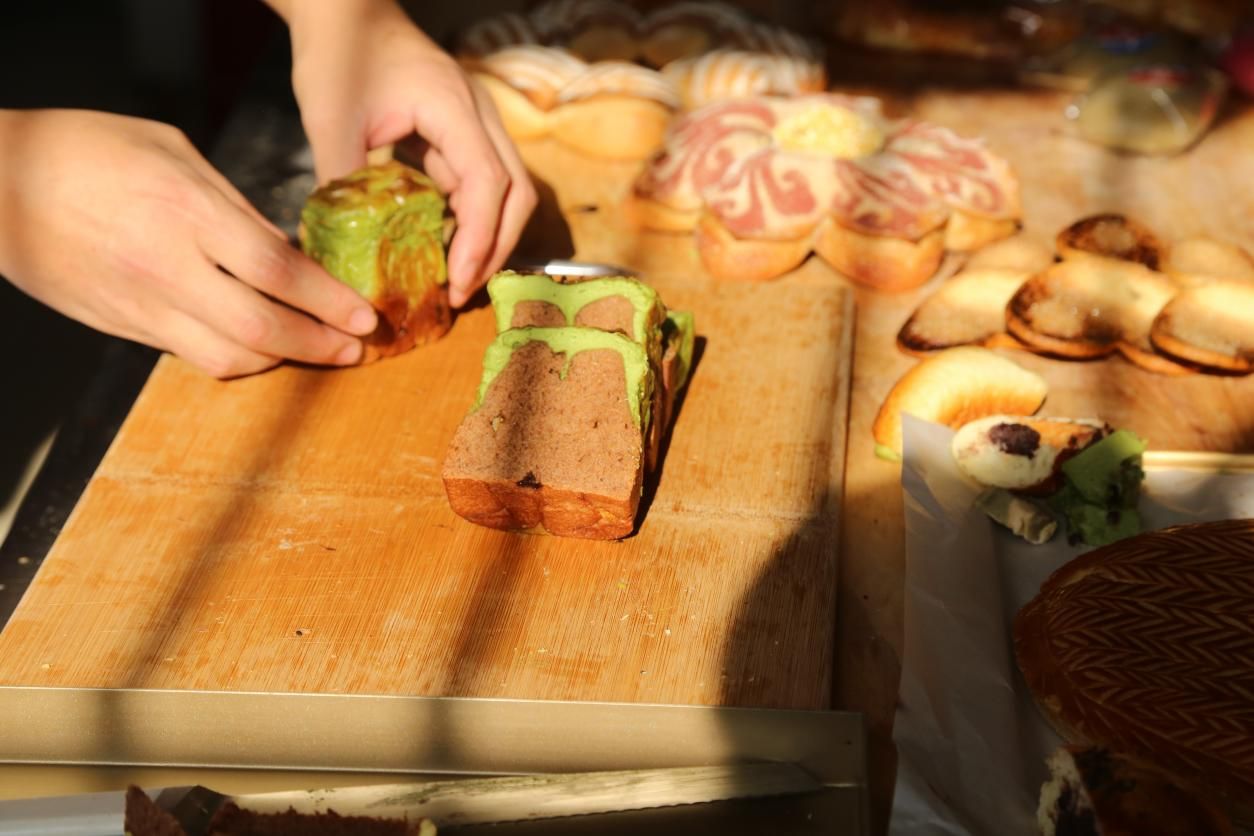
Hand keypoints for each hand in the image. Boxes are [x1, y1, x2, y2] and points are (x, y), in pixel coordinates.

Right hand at [0, 109, 378, 377]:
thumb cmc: (84, 150)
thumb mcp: (173, 151)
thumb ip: (234, 204)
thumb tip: (286, 247)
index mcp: (185, 212)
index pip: (278, 273)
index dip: (329, 301)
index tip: (363, 314)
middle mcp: (166, 267)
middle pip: (262, 328)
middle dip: (320, 344)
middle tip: (355, 347)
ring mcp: (141, 305)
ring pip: (228, 357)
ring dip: (282, 361)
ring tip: (317, 351)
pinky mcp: (123, 327)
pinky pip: (191, 357)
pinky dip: (236, 358)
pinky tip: (260, 348)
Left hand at [278, 0, 536, 306]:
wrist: (346, 13)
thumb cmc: (338, 55)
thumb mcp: (330, 119)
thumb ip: (342, 182)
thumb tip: (345, 251)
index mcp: (453, 108)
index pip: (488, 183)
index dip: (478, 239)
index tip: (457, 281)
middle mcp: (479, 117)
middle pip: (518, 193)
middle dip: (496, 248)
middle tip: (462, 291)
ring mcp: (477, 126)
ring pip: (508, 192)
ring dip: (489, 238)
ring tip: (456, 279)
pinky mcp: (463, 136)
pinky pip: (482, 185)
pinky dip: (471, 221)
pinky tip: (444, 247)